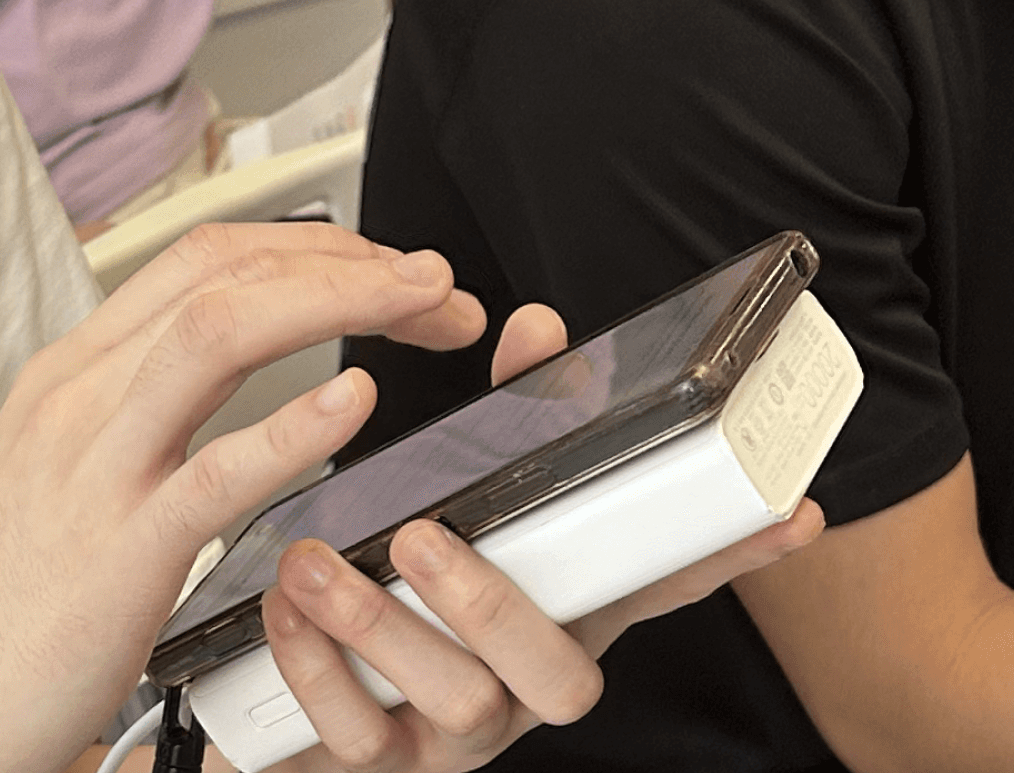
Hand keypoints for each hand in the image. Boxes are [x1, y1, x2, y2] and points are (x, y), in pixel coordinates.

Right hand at [0, 222, 483, 772]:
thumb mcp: (43, 476)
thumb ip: (113, 419)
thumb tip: (183, 387)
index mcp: (66, 377)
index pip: (197, 262)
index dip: (306, 249)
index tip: (378, 272)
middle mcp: (78, 399)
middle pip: (219, 273)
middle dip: (344, 260)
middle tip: (430, 283)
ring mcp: (95, 466)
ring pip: (220, 332)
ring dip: (338, 301)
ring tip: (420, 304)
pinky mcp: (121, 549)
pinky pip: (217, 470)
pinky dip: (295, 425)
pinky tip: (356, 405)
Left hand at [262, 304, 826, 771]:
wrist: (273, 712)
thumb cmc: (379, 600)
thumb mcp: (438, 507)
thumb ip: (493, 425)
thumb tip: (538, 332)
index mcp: (551, 611)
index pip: (656, 585)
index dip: (726, 557)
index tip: (786, 512)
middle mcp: (517, 683)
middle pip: (565, 679)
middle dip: (492, 604)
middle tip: (421, 538)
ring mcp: (453, 733)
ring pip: (459, 704)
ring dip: (380, 627)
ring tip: (316, 565)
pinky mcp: (379, 763)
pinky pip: (358, 734)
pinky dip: (313, 668)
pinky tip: (282, 613)